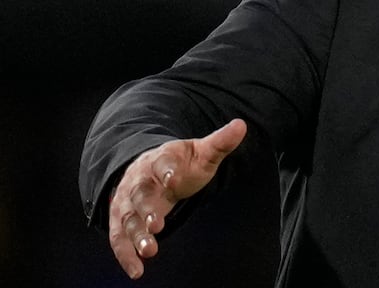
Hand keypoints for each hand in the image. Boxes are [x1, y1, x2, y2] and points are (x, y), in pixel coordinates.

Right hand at [107, 118, 246, 278]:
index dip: (167, 170)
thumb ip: (220, 143)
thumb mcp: (200, 152)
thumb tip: (242, 125)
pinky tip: (136, 271)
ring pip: (128, 219)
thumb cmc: (180, 163)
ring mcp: (127, 202)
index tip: (174, 179)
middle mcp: (139, 181)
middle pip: (140, 195)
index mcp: (159, 161)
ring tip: (150, 252)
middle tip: (157, 226)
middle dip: (147, 210)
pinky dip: (125, 254)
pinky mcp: (121, 221)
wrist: (149, 169)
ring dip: (136, 236)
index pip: (162, 164)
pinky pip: (119, 238)